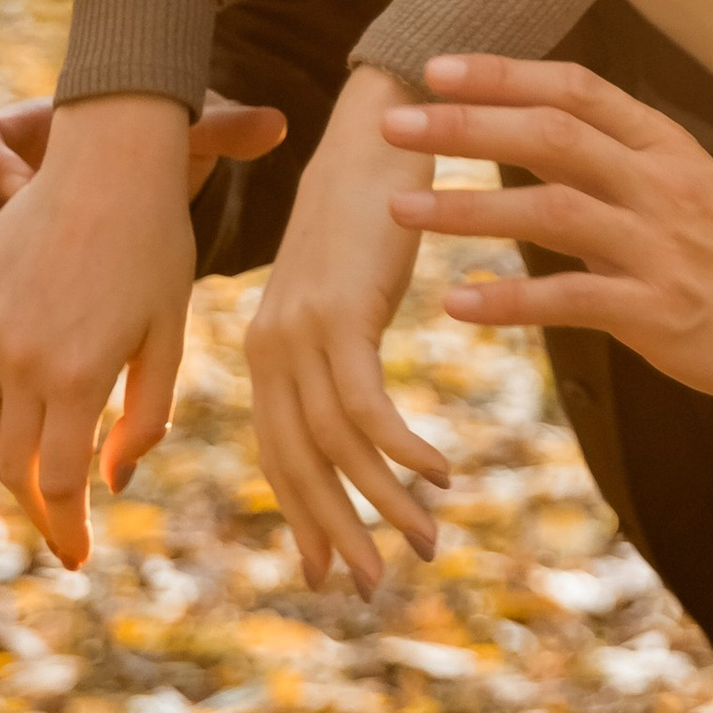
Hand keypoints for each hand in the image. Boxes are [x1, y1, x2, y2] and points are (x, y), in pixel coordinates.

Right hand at [0, 91, 285, 565]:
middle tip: (65, 531)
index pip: (54, 483)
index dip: (66, 528)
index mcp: (77, 373)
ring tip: (42, 484)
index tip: (80, 555)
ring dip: (9, 463)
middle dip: (36, 508)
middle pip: (9, 466)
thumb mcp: (167, 333)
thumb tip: (115, 478)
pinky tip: (19, 422)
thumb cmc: (154, 247)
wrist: (108, 164)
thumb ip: (145, 411)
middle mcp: (20, 357)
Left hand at [247, 63, 451, 596]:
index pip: (280, 453)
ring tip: (426, 542)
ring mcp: (301, 334)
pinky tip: (442, 474)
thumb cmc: (372, 203)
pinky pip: (370, 409)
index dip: (305, 516)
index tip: (330, 567)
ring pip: (337, 449)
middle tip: (371, 584)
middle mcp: (271, 347)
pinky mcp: (340, 317)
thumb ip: (339, 345)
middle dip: (337, 532)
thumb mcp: (346, 287)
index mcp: (270, 347)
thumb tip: (349, 395)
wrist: (380, 128)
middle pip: (299, 465)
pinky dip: (405, 452)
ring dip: (385, 503)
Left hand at [383, 55, 712, 412]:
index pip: (578, 90)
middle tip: (395, 124)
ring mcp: (661, 249)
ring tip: (402, 208)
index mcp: (667, 148)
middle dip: (466, 126)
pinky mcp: (660, 314)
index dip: (505, 74)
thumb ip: (619, 164)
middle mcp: (662, 187)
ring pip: (553, 212)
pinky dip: (510, 300)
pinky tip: (458, 303)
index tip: (437, 67)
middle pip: (553, 137)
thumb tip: (535, 136)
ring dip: (469, 209)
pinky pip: (573, 300)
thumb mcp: (691, 188)